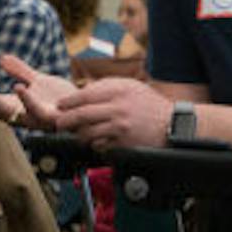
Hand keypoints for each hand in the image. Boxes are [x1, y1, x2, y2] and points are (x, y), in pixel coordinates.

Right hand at [0, 54, 74, 130]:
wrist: (85, 106)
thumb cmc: (60, 97)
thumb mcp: (36, 80)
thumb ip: (20, 70)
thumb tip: (1, 58)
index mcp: (16, 106)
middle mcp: (23, 115)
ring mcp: (36, 118)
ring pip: (11, 113)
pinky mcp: (52, 117)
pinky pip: (37, 110)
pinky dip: (27, 99)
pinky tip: (19, 87)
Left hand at [56, 78, 173, 149]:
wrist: (172, 123)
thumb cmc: (149, 104)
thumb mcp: (130, 86)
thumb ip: (106, 87)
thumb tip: (82, 92)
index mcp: (118, 91)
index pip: (84, 96)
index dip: (67, 102)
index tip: (60, 106)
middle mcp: (118, 108)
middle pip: (81, 115)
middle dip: (65, 121)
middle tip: (59, 124)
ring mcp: (120, 127)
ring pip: (87, 133)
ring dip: (78, 135)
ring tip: (77, 134)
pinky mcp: (123, 143)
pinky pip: (99, 145)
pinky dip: (94, 144)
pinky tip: (96, 141)